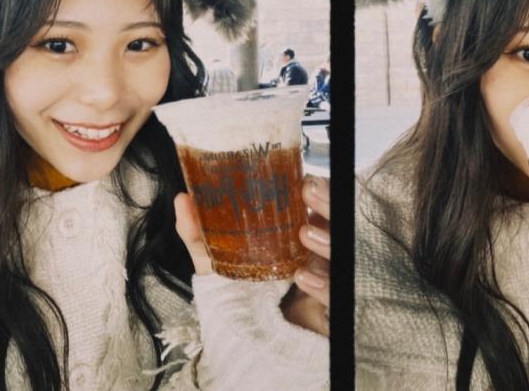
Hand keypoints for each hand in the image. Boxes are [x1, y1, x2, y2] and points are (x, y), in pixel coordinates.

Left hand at [174, 178, 330, 336]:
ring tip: (306, 234)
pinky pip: (339, 294)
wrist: (253, 348)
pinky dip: (324, 285)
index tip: (305, 181)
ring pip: (346, 253)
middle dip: (329, 204)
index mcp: (302, 236)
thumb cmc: (243, 300)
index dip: (321, 192)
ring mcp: (333, 280)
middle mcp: (323, 255)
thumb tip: (182, 199)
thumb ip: (200, 235)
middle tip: (309, 191)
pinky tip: (305, 277)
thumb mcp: (219, 265)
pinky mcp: (336, 310)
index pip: (322, 207)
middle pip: (341, 222)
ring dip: (328, 240)